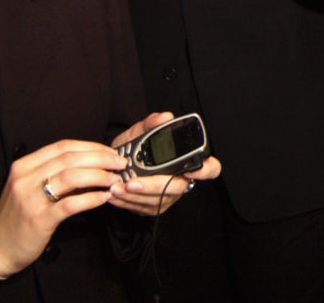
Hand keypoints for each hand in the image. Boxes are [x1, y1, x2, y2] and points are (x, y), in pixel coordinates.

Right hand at [0, 139, 130, 269]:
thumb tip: (91, 165)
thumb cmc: (18, 216)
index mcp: (25, 165)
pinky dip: (91, 198)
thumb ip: (53, 173)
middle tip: (120, 163)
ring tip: (115, 179)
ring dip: (98, 175)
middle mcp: (26, 178)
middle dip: (100, 158)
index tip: (110, 152)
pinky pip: (70, 204)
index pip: (63, 146)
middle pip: (70, 158)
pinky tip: (104, 197)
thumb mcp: (29, 187)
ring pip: (71, 177)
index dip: (91, 146)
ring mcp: (31, 198)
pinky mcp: (39, 219)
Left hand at [106, 112, 223, 215]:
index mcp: (186, 162)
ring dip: (133, 195)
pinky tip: (114, 195)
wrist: (115, 164)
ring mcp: (167, 197)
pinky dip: (126, 201)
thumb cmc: (132, 148)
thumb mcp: (139, 133)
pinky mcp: (152, 207)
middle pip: (176, 188)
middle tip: (132, 181)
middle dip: (152, 186)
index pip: (210, 168)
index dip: (205, 170)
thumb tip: (165, 117)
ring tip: (115, 187)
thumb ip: (151, 124)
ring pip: (156, 200)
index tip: (191, 170)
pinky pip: (142, 208)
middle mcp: (181, 181)